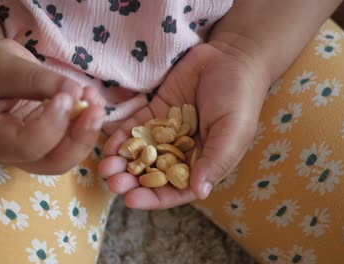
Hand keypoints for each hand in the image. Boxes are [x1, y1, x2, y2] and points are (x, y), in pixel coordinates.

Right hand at [0, 37, 104, 174]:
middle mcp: (11, 151)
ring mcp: (32, 146)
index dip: (53, 125)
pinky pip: (70, 137)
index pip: (28, 147)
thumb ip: (39, 80)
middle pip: (54, 162)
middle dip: (79, 139)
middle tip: (95, 109)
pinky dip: (85, 120)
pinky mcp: (47, 135)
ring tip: (94, 97)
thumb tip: (76, 92)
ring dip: (86, 129)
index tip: (68, 96)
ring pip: (67, 153)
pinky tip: (91, 96)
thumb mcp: (4, 65)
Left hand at [98, 43, 269, 208]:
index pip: (175, 189)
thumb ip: (216, 161)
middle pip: (152, 173)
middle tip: (113, 182)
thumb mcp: (233, 131)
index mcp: (202, 163)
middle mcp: (181, 152)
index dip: (153, 198)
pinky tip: (108, 144)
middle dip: (131, 180)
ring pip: (140, 153)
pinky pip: (136, 128)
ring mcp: (166, 132)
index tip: (131, 200)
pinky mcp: (155, 112)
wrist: (230, 58)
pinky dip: (122, 137)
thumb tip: (199, 193)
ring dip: (122, 161)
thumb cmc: (239, 98)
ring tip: (105, 166)